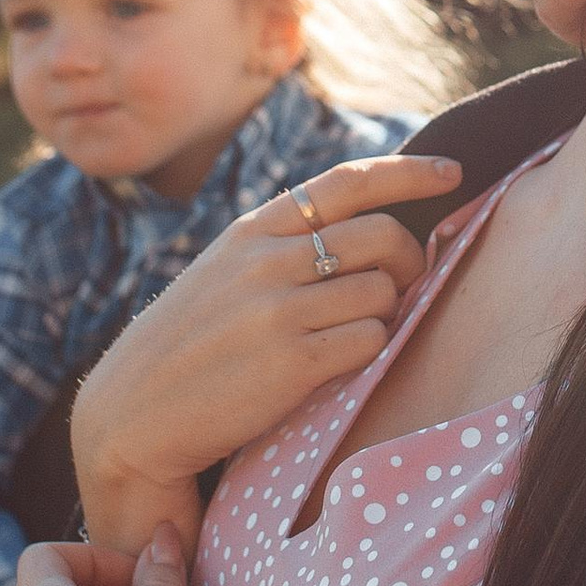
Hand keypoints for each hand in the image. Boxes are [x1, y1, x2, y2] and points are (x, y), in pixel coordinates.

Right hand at [71, 152, 461, 560]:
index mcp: (254, 230)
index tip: (453, 172)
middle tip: (403, 287)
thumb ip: (284, 244)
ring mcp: (278, 310)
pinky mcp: (290, 363)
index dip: (410, 172)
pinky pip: (370, 341)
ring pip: (382, 292)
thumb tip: (371, 227)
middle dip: (411, 260)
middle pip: (382, 235)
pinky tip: (341, 364)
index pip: (348, 182)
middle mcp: (268, 260)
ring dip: (387, 313)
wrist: (132, 412)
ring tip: (355, 333)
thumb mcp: (225, 271)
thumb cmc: (190, 344)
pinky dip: (371, 351)